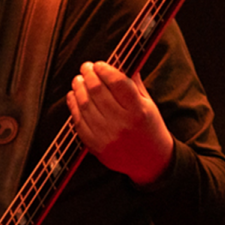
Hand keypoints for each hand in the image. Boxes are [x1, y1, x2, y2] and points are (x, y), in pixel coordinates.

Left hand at [67, 61, 173, 185]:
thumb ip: (133, 83)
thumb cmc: (150, 128)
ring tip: (78, 80)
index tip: (99, 64)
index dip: (105, 69)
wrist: (151, 162)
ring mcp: (107, 137)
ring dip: (78, 88)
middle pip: (97, 91)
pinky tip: (73, 97)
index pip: (117, 82)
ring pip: (85, 105)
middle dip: (89, 75)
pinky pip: (79, 122)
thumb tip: (119, 61)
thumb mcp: (149, 104)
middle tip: (86, 67)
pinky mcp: (96, 147)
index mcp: (138, 111)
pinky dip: (73, 106)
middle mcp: (122, 124)